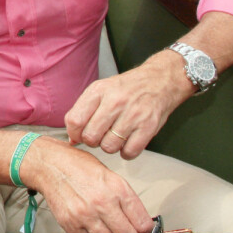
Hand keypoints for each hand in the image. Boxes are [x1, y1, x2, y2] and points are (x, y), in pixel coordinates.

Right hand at [23, 136, 154, 232]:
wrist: (49, 164)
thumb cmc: (79, 167)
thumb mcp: (110, 176)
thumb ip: (126, 199)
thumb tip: (140, 223)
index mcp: (117, 189)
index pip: (143, 223)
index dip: (146, 231)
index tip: (142, 232)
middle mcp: (102, 203)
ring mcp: (85, 215)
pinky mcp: (70, 224)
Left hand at [65, 50, 193, 159]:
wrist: (160, 80)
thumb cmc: (126, 88)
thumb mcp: (100, 90)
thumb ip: (83, 111)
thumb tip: (72, 140)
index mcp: (98, 91)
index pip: (75, 120)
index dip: (74, 134)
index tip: (79, 135)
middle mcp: (115, 102)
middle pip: (90, 137)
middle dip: (92, 141)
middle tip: (100, 135)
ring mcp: (133, 114)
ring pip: (109, 147)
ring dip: (110, 146)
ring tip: (115, 136)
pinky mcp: (149, 127)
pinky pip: (129, 152)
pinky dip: (126, 153)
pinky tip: (128, 142)